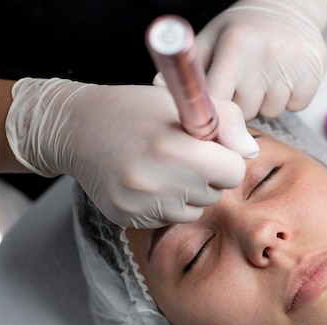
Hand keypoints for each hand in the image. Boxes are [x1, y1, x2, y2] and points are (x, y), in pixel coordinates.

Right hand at [5, 78, 258, 228]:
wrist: (76, 128)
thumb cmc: (135, 110)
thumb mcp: (182, 101)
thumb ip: (227, 121)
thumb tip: (250, 153)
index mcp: (172, 147)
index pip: (232, 172)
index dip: (226, 158)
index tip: (211, 148)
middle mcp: (155, 181)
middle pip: (215, 194)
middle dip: (208, 176)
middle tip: (183, 155)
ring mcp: (139, 204)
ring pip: (194, 211)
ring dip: (189, 192)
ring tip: (164, 167)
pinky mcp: (126, 218)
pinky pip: (169, 220)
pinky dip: (167, 203)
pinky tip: (148, 181)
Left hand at [195, 0, 326, 118]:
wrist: (291, 5)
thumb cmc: (244, 28)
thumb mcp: (212, 37)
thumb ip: (191, 66)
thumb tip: (163, 91)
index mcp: (235, 46)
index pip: (217, 99)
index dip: (212, 113)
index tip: (211, 115)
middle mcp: (265, 55)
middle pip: (245, 112)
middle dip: (242, 103)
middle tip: (244, 81)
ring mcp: (292, 66)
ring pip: (270, 112)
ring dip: (266, 101)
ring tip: (265, 76)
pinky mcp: (313, 75)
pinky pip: (295, 107)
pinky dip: (290, 98)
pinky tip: (284, 77)